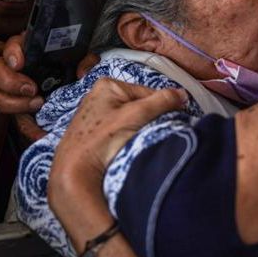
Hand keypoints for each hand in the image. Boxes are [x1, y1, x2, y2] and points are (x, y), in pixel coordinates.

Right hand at [0, 31, 99, 112]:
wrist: (80, 99)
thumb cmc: (76, 73)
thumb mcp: (83, 63)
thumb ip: (85, 61)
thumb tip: (82, 72)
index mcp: (30, 51)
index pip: (12, 45)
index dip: (11, 52)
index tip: (18, 63)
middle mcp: (16, 69)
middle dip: (9, 81)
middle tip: (31, 89)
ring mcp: (12, 89)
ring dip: (11, 102)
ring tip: (37, 103)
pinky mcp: (17, 108)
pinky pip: (7, 113)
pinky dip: (17, 119)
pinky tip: (32, 127)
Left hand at [47, 79, 187, 220]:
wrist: (75, 172)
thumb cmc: (103, 139)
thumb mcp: (137, 114)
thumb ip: (162, 101)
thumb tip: (182, 94)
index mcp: (108, 85)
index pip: (147, 92)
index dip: (163, 107)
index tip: (173, 121)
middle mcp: (97, 96)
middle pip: (138, 106)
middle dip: (149, 119)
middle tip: (154, 134)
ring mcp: (93, 115)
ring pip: (129, 119)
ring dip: (138, 130)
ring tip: (139, 143)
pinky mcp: (91, 133)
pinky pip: (118, 131)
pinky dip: (125, 138)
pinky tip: (126, 148)